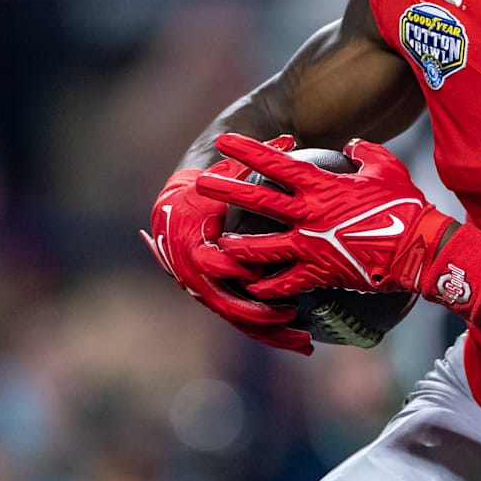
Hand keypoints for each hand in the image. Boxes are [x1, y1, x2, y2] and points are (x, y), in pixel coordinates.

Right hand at [143, 136, 313, 353]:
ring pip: (240, 320)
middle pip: (230, 306)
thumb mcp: (223, 176)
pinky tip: (298, 338)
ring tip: (304, 343)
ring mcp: (206, 292)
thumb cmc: (204, 188)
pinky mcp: (219, 298)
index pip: (215, 268)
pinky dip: (268, 331)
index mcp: (195, 247)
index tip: (266, 283)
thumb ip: (253, 163)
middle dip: (262, 318)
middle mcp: (197, 277)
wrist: (176, 209)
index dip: (238, 276)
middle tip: (295, 322)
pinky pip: (244, 320)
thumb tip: (290, 138)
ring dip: (271, 334)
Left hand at [199, 133, 480, 324]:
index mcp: (321, 186)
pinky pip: (285, 282)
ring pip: (261, 248)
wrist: (418, 248)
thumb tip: (352, 144)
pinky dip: (268, 287)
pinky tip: (253, 289)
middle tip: (201, 184)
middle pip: (257, 202)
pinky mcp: (319, 272)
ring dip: (236, 247)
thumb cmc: (404, 204)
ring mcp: (311, 246)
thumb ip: (365, 152)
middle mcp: (308, 215)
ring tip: (218, 246)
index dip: (248, 151)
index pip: (276, 164)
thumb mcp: (386, 167)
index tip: (226, 142)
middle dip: (226, 191)